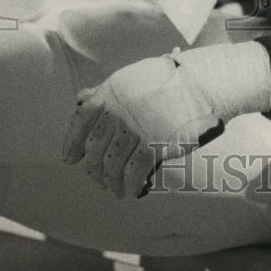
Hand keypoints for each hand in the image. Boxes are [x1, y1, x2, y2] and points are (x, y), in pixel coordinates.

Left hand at [62, 42, 270, 198]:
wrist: (201, 83)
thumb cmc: (169, 80)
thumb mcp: (131, 78)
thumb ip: (105, 91)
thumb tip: (80, 99)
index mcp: (110, 93)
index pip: (80, 122)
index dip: (72, 142)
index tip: (69, 159)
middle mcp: (118, 113)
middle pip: (95, 149)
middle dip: (93, 169)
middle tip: (97, 180)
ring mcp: (135, 130)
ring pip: (112, 166)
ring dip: (111, 183)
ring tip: (115, 190)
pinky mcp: (154, 146)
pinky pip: (134, 174)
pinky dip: (131, 186)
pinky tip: (133, 192)